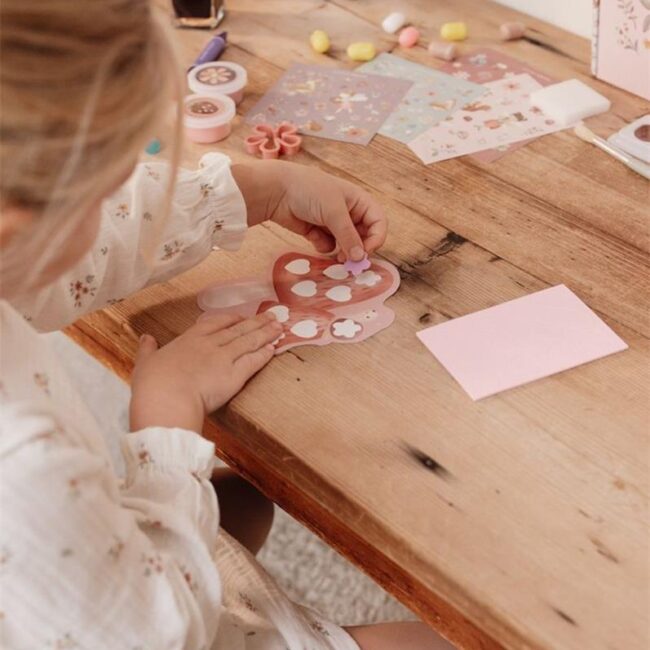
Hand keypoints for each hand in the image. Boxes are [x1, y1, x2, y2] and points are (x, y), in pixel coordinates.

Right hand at [129, 312, 282, 432]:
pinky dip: (264, 354)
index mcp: (188, 340)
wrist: (166, 399)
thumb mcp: (144, 363)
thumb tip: (145, 338)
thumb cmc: (152, 384)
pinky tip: (274, 348)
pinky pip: (253, 361)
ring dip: (266, 333)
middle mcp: (209, 345)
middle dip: (256, 322)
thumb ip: (147, 349)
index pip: (214, 323)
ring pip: (249, 341)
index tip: (241, 317)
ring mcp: (223, 358)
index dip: (231, 319)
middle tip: (272, 315)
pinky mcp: (235, 375)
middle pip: (237, 329)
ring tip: (280, 326)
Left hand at [231, 160, 386, 261]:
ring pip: (346, 244)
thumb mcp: (333, 212)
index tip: (365, 252)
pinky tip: (313, 237)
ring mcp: (332, 222)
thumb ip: (349, 236)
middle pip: (364, 236)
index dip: (376, 238)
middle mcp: (349, 212)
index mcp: (359, 201)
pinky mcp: (318, 231)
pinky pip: (329, 246)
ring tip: (337, 257)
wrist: (275, 190)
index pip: (378, 223)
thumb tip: (360, 257)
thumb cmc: (309, 191)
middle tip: (350, 262)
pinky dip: (324, 246)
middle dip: (358, 249)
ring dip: (342, 252)